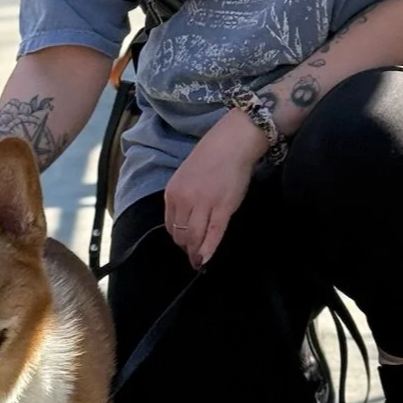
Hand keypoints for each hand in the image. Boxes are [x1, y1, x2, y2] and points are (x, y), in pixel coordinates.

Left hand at [163, 109, 263, 269]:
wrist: (232, 143)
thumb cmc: (212, 158)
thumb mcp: (187, 177)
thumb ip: (184, 198)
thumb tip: (187, 221)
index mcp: (172, 192)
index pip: (171, 224)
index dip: (178, 238)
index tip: (186, 244)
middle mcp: (184, 200)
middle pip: (180, 234)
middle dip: (187, 247)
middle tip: (195, 255)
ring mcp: (203, 204)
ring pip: (194, 237)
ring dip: (196, 252)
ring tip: (200, 260)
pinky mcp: (222, 208)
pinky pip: (213, 234)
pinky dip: (208, 249)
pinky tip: (206, 260)